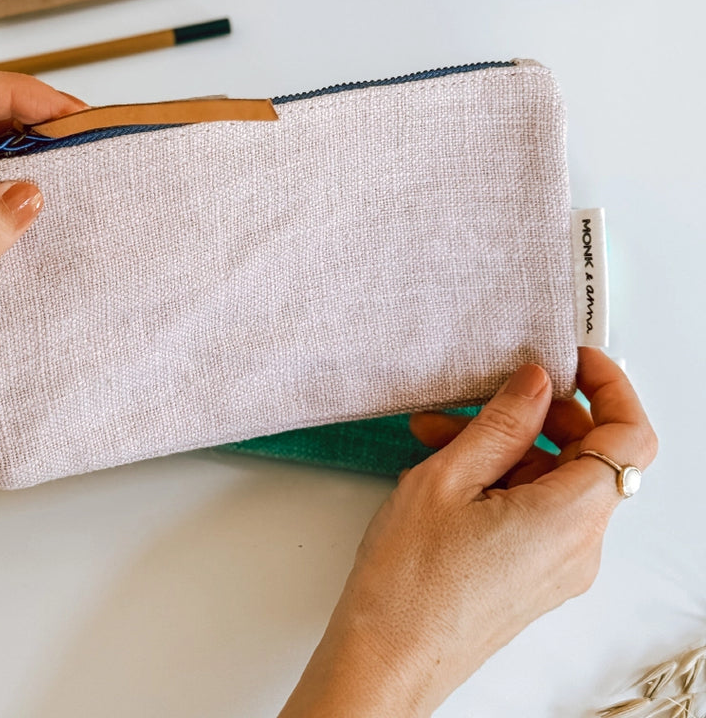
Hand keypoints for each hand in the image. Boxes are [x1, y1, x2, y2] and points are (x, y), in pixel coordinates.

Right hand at [279, 349, 656, 717]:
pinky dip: (501, 476)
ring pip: (555, 479)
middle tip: (489, 392)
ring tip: (439, 431)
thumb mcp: (447, 479)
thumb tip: (536, 382)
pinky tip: (447, 465)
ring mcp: (558, 565)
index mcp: (568, 518)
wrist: (387, 658)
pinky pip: (536, 508)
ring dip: (508, 444)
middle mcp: (578, 546)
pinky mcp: (534, 574)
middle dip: (542, 413)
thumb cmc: (409, 582)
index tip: (572, 358)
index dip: (609, 387)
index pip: (630, 438)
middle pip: (592, 456)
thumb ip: (501, 423)